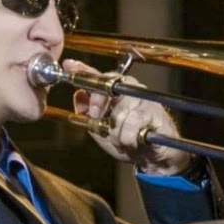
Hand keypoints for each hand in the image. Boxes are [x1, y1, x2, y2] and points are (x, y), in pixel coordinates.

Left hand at [65, 58, 191, 175]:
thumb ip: (88, 113)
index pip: (99, 77)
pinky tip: (135, 140)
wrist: (152, 157)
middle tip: (98, 119)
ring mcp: (143, 98)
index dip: (83, 70)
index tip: (69, 66)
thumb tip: (78, 96)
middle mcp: (130, 89)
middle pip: (106, 89)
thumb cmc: (128, 140)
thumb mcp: (101, 129)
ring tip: (124, 138)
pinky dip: (128, 138)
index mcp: (117, 91)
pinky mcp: (154, 111)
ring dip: (117, 133)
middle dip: (98, 106)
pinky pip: (132, 124)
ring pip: (119, 113)